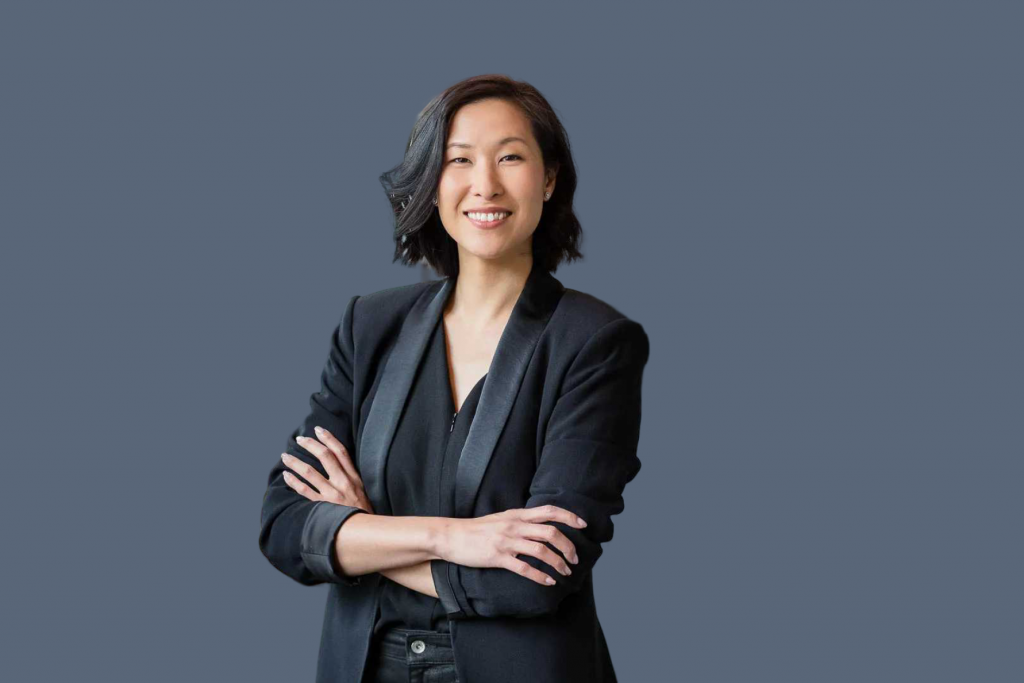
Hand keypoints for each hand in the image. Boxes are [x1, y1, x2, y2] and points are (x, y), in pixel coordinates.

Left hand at [281, 426, 374, 513]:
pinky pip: (304, 490)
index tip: (318, 430)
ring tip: (285, 456)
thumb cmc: (363, 512)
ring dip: (295, 462)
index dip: (329, 438)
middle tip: (299, 439)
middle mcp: (343, 482)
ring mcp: (332, 494)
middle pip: (325, 456)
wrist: (364, 531)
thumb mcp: (362, 490)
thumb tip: (337, 464)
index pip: (341, 452)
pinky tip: (286, 476)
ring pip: (310, 472)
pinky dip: (293, 481)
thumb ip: (351, 477)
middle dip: (310, 445)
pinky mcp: (323, 506)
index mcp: (354, 477)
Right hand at [440, 506, 586, 585]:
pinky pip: (524, 568)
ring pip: (541, 551)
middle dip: (568, 546)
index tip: (583, 525)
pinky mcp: (498, 557)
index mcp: (517, 515)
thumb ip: (520, 521)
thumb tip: (540, 526)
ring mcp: (506, 541)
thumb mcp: (501, 519)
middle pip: (551, 532)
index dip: (569, 516)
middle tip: (574, 558)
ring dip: (558, 563)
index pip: (549, 510)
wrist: (451, 536)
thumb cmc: (477, 530)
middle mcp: (515, 526)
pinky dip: (540, 576)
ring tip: (565, 572)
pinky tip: (548, 582)